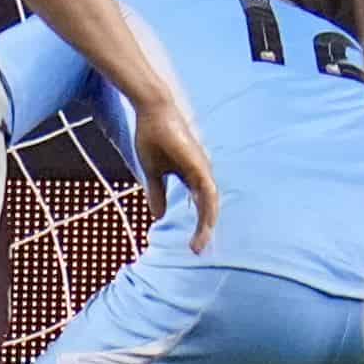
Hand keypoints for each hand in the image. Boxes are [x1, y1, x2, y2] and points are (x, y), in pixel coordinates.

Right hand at [135, 80, 220, 251]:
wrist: (152, 113)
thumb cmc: (153, 136)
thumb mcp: (152, 172)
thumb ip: (157, 193)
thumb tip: (158, 216)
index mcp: (191, 176)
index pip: (199, 206)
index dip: (197, 225)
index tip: (191, 245)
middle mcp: (201, 174)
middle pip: (208, 208)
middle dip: (204, 231)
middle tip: (197, 251)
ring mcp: (202, 169)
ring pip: (211, 204)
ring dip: (207, 226)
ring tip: (199, 245)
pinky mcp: (199, 165)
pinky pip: (208, 192)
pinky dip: (208, 210)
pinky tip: (204, 225)